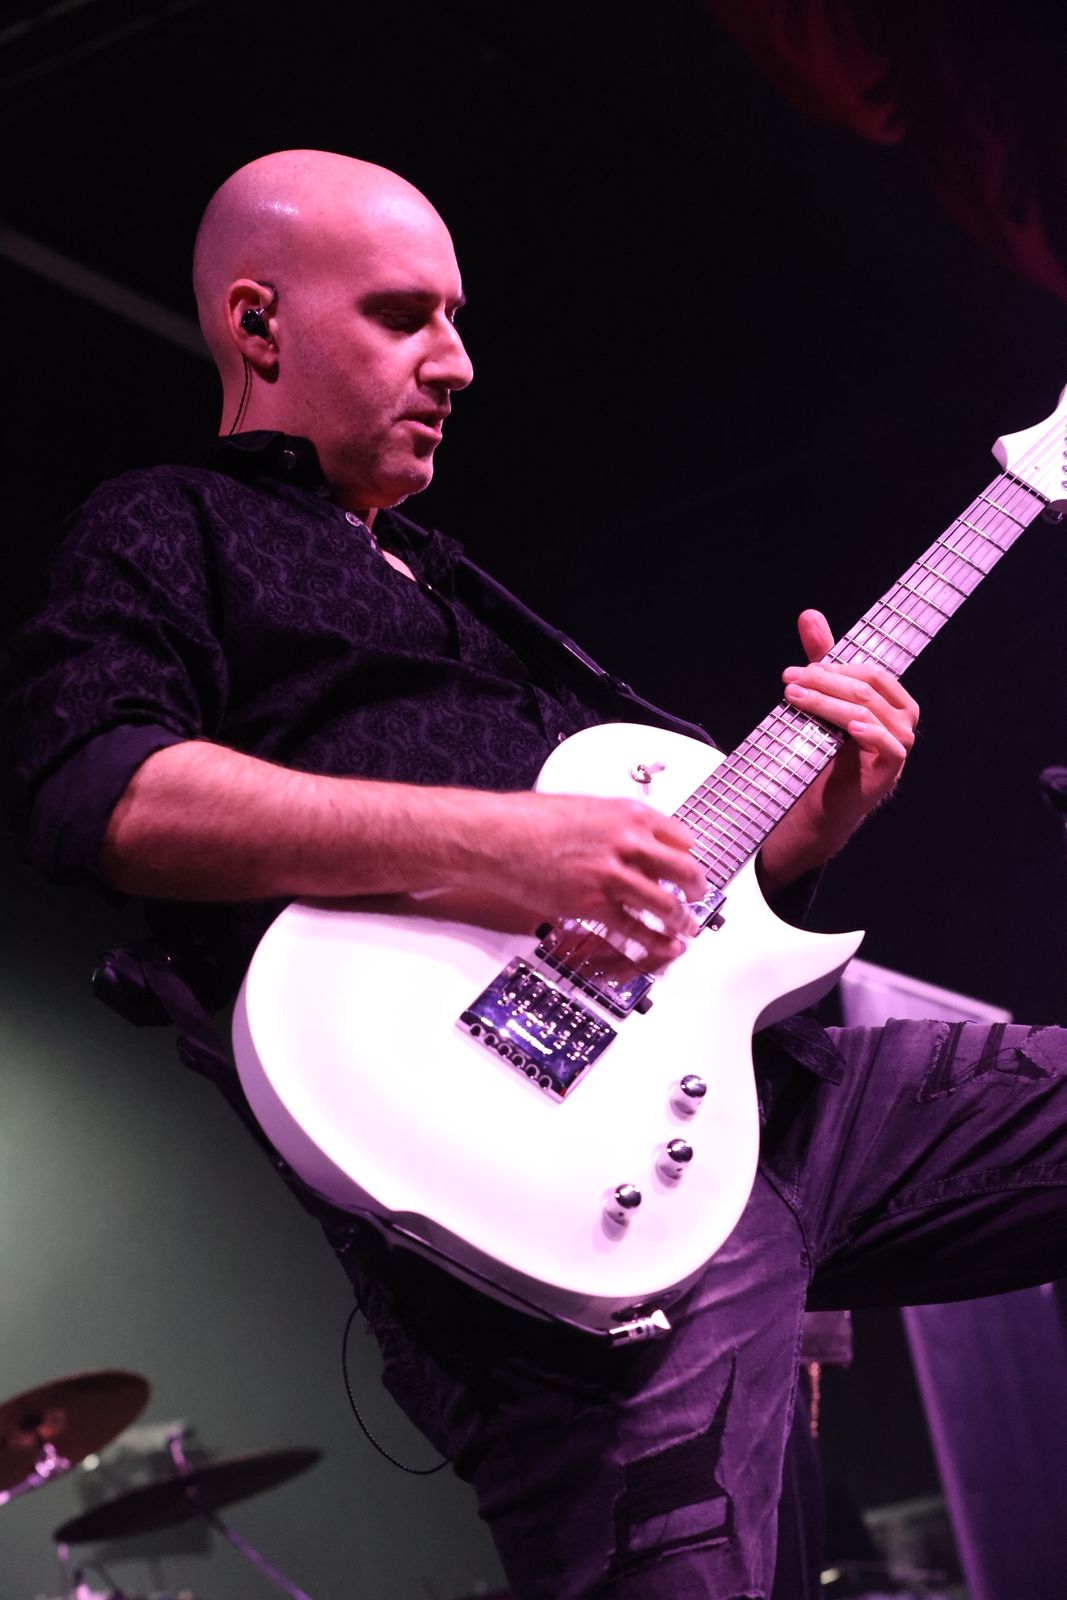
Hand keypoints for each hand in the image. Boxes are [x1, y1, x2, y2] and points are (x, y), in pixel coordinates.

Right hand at [469, 790, 706, 968]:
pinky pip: (635, 929)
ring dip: (682, 920)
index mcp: (629, 814)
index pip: (683, 838)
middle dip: (697, 890)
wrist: (498, 837)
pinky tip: (663, 945)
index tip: (690, 868)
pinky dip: (654, 941)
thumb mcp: (588, 808)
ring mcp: (612, 876)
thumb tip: (635, 840)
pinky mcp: (593, 905)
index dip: (690, 857)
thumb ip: (618, 825)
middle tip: (697, 898)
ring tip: (685, 927)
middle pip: (685, 871)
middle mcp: (628, 843)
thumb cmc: (531, 820)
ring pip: (667, 904)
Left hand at [763, 608, 918, 887]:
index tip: (797, 670)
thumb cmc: (828, 747)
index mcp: (890, 697)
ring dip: (828, 702)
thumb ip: (822, 658)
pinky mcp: (893, 765)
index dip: (833, 668)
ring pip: (867, 711)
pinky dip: (869, 732)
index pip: (868, 672)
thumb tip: (809, 614)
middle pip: (866, 688)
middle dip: (825, 681)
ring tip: (795, 698)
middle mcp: (902, 716)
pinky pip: (888, 744)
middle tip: (789, 680)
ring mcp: (900, 741)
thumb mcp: (822, 697)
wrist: (824, 800)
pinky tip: (848, 725)